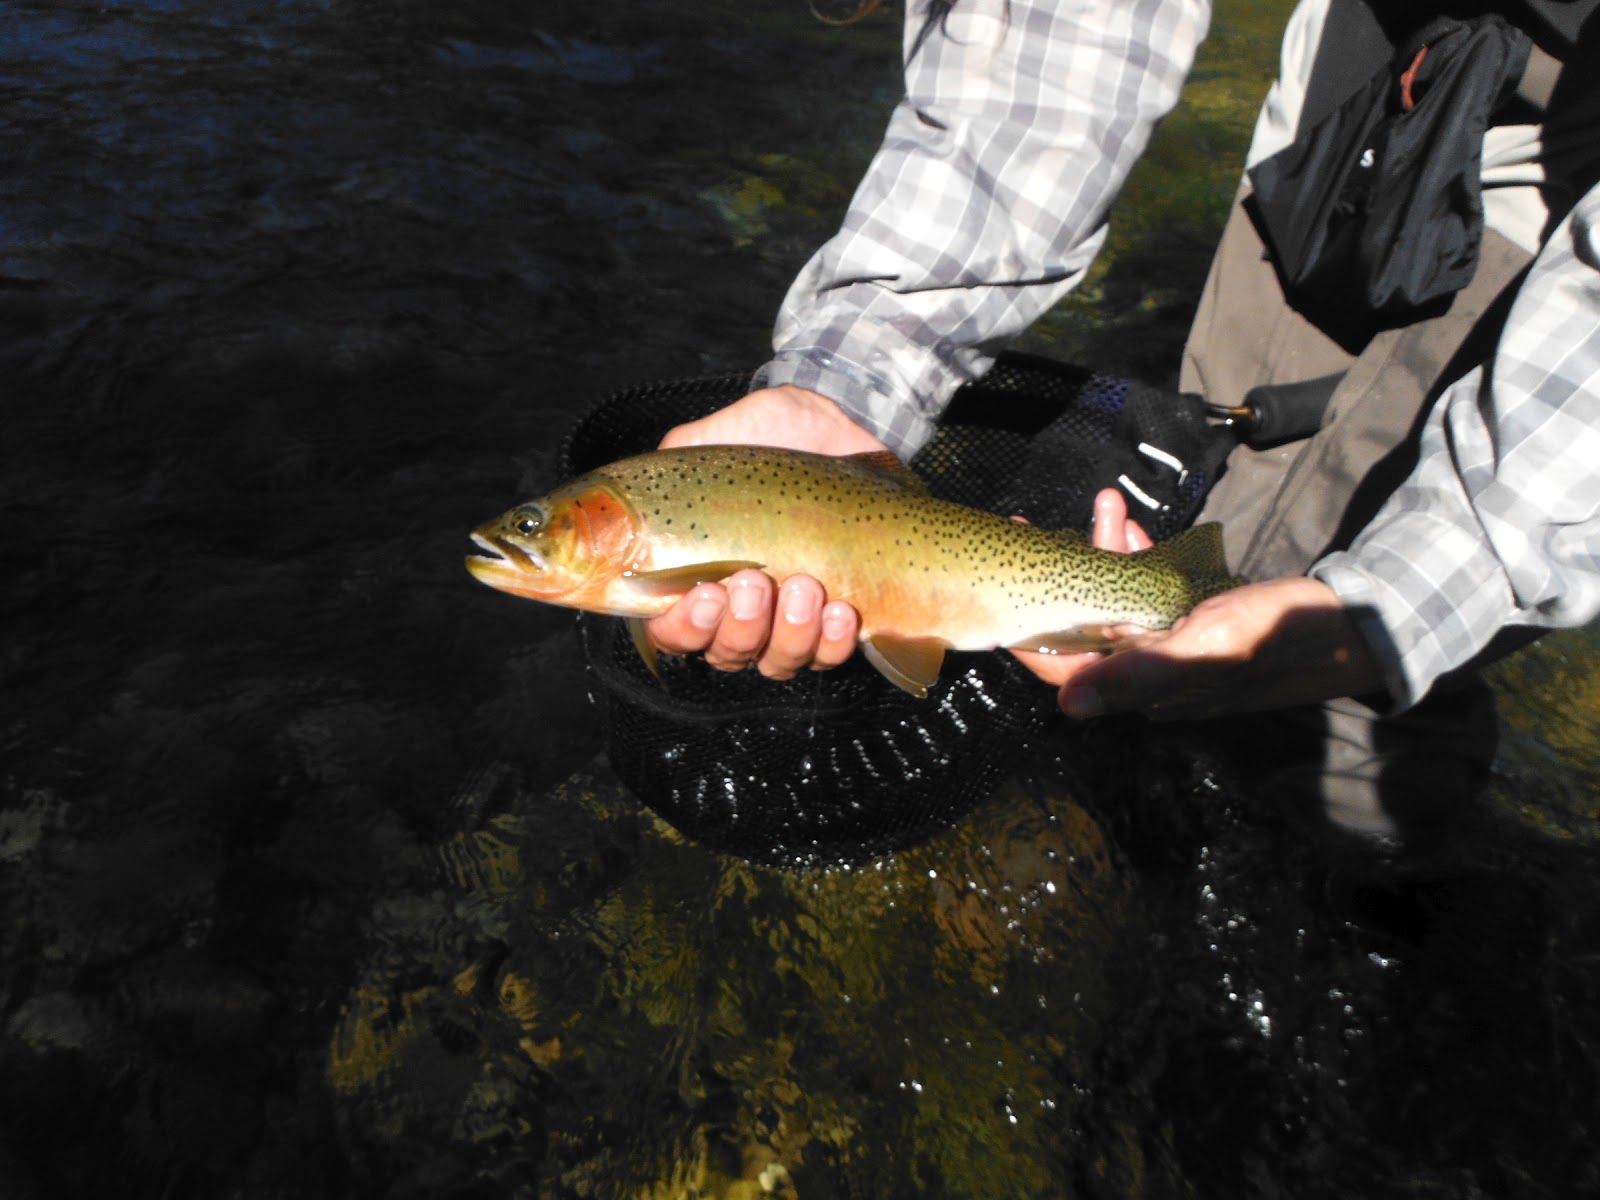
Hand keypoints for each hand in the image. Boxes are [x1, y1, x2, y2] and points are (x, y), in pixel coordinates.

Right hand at [646, 386, 879, 674]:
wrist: (844, 429)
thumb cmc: (775, 435)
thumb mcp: (714, 437)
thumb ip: (672, 462)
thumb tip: (641, 487)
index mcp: (696, 577)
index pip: (672, 632)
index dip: (684, 627)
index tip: (705, 593)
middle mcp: (740, 611)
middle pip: (725, 653)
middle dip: (740, 625)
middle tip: (755, 581)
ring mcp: (790, 622)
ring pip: (776, 661)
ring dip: (789, 632)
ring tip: (805, 585)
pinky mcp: (836, 622)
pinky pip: (829, 655)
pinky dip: (833, 641)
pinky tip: (840, 609)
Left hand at [1016, 490, 1384, 718]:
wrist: (1350, 622)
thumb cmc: (1277, 634)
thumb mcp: (1205, 647)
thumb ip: (1136, 672)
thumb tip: (1069, 703)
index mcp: (1140, 686)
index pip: (1058, 664)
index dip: (1021, 623)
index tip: (998, 575)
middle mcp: (1146, 671)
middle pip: (1077, 625)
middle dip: (1056, 571)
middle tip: (1028, 522)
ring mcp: (1168, 644)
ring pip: (1110, 601)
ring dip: (1099, 553)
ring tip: (1104, 505)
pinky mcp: (1191, 620)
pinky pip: (1146, 590)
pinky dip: (1136, 556)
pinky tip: (1130, 523)